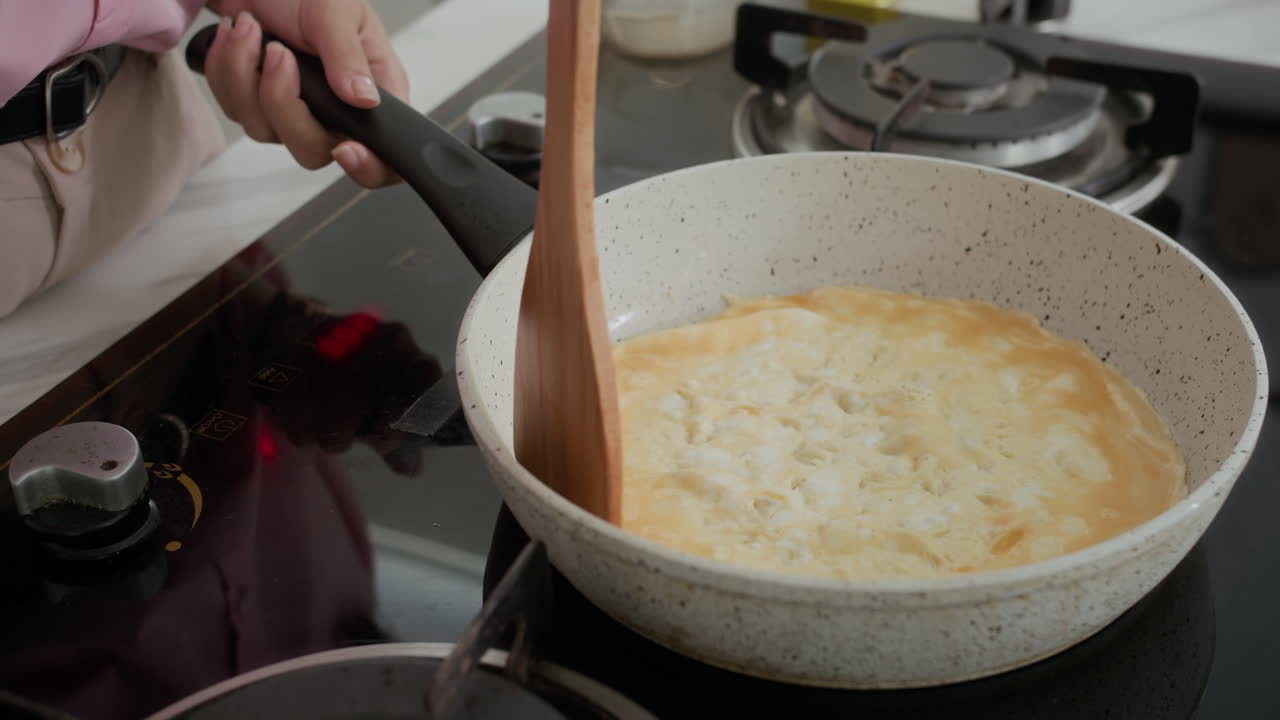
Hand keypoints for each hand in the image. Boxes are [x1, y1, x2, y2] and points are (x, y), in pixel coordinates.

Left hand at [203, 0, 408, 187]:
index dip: (369, 167)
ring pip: (265, 131)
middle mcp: (336, 113)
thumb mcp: (337, 12)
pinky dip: (225, 69)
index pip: (386, 157)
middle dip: (283, 103)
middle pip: (313, 150)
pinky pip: (234, 110)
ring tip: (249, 26)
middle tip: (278, 54)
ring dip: (245, 75)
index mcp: (375, 94)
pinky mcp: (256, 108)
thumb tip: (364, 99)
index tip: (345, 149)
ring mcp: (295, 115)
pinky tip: (235, 35)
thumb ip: (348, 55)